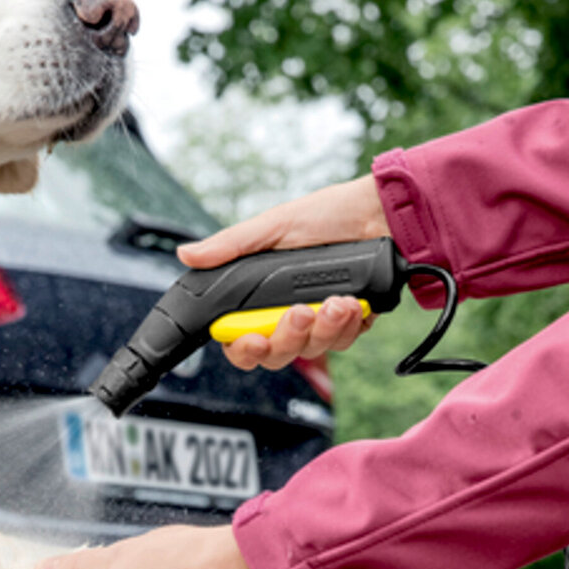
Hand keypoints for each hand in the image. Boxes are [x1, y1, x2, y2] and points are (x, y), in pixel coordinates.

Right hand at [178, 174, 388, 370]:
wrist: (381, 213)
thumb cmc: (329, 213)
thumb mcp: (274, 226)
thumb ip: (231, 246)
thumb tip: (187, 254)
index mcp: (261, 295)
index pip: (240, 338)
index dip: (243, 349)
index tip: (254, 339)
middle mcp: (287, 313)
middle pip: (275, 354)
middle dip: (288, 338)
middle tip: (300, 312)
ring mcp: (319, 322)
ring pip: (311, 351)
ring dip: (323, 329)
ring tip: (337, 300)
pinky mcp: (350, 323)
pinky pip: (344, 342)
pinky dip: (348, 325)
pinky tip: (353, 303)